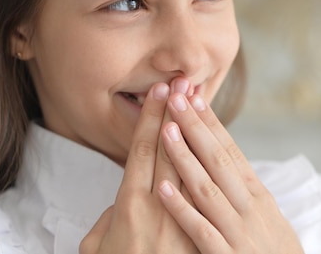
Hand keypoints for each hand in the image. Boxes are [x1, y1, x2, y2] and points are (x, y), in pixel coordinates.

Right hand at [80, 80, 198, 253]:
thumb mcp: (102, 251)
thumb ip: (108, 225)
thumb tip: (114, 212)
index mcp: (130, 206)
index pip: (143, 151)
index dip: (152, 120)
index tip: (160, 94)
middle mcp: (159, 207)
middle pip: (171, 149)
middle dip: (177, 114)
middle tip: (183, 82)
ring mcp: (185, 218)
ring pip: (194, 164)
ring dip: (197, 130)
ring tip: (200, 102)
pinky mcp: (204, 232)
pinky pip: (213, 192)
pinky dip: (215, 165)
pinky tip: (219, 145)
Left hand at [157, 88, 305, 253]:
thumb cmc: (276, 253)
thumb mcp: (267, 217)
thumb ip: (244, 192)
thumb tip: (223, 163)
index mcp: (258, 195)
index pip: (231, 151)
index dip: (212, 124)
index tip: (195, 98)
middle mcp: (250, 207)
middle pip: (218, 160)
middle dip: (196, 127)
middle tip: (177, 97)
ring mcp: (239, 232)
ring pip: (207, 188)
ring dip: (185, 157)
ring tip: (165, 130)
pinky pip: (201, 230)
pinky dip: (182, 208)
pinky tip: (162, 189)